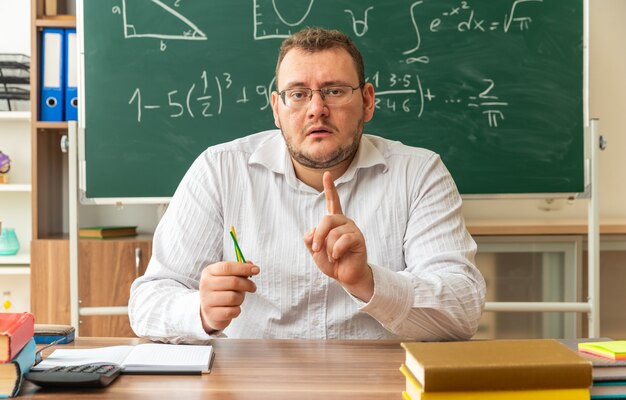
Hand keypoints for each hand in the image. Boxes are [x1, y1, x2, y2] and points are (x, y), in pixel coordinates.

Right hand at [199, 261, 259, 331]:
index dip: (243, 268)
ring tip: (239, 299)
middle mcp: (205, 284)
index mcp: (209, 272)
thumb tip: (251, 264)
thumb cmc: (222, 290)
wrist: (210, 311)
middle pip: (233, 282)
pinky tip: (234, 308)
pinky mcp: (211, 314)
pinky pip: (232, 311)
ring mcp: (206, 300)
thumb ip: (240, 270)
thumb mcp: (229, 277)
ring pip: (233, 297)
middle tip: (253, 287)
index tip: (256, 270)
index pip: (227, 267)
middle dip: (247, 284)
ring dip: (241, 298)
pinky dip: (237, 310)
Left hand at [304, 172, 373, 301]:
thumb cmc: (331, 261)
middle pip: (326, 220)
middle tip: (316, 250)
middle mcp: (344, 222)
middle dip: (319, 237)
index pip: (333, 201)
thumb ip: (310, 239)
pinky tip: (339, 256)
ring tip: (333, 256)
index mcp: (334, 222)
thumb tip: (312, 231)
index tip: (327, 174)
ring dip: (328, 249)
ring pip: (333, 233)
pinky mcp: (358, 239)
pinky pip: (342, 241)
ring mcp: (353, 229)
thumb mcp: (315, 250)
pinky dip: (336, 252)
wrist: (345, 276)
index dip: (330, 188)